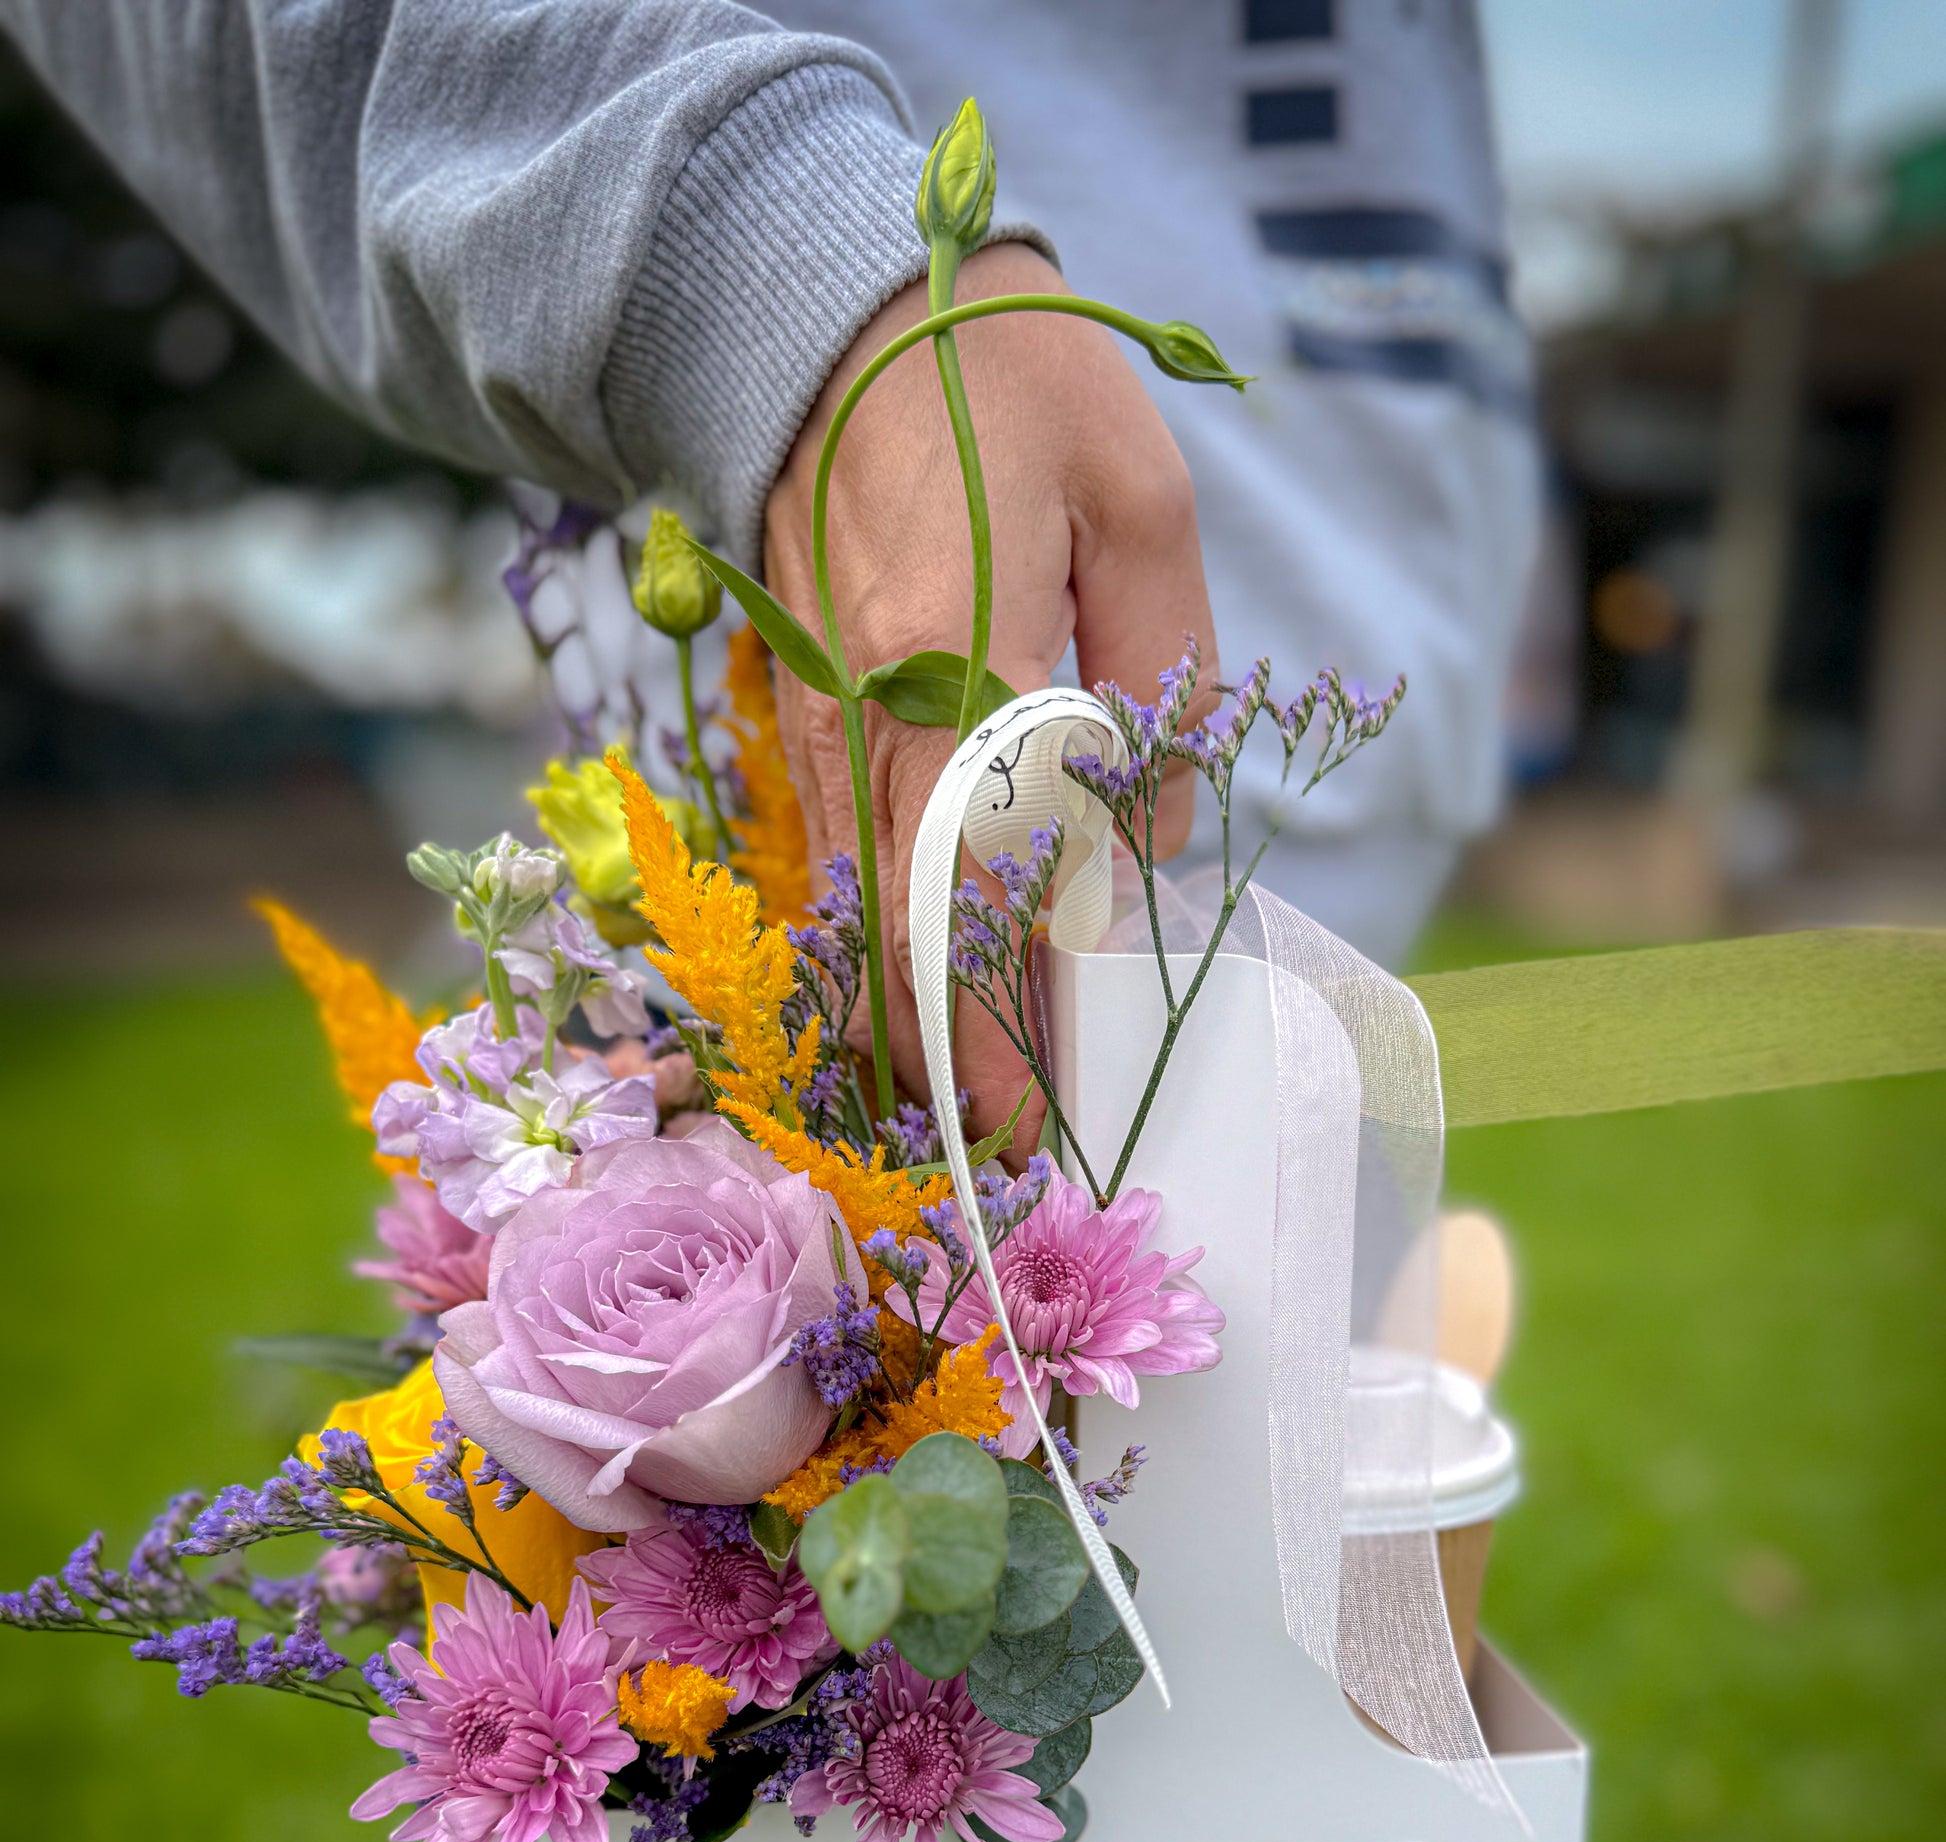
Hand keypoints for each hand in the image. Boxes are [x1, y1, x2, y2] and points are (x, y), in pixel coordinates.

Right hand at [763, 244, 1217, 1140]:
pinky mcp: (799, 722)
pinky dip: (882, 948)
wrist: (827, 316)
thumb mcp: (1140, 502)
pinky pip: (837, 867)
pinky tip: (923, 1001)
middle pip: (904, 939)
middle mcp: (866, 724)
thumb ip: (1162, 677)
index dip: (1009, 1024)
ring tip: (981, 1106)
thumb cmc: (1005, 387)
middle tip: (1020, 1152)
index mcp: (955, 671)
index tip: (1049, 1118)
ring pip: (858, 917)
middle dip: (961, 1061)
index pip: (981, 896)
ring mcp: (817, 730)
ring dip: (916, 1020)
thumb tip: (1151, 832)